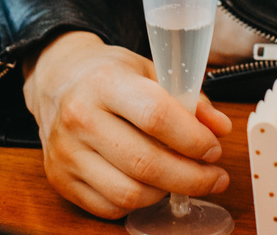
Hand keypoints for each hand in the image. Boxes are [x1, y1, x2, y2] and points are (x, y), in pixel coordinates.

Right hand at [21, 31, 231, 218]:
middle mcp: (80, 117)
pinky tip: (150, 185)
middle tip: (213, 177)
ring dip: (167, 193)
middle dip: (192, 178)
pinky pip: (110, 207)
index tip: (213, 149)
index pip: (156, 116)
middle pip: (146, 163)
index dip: (193, 139)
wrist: (57, 82)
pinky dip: (139, 203)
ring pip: (130, 193)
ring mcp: (66, 152)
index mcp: (104, 82)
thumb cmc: (107, 76)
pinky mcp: (60, 179)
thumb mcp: (149, 70)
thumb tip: (219, 128)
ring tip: (182, 179)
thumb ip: (189, 99)